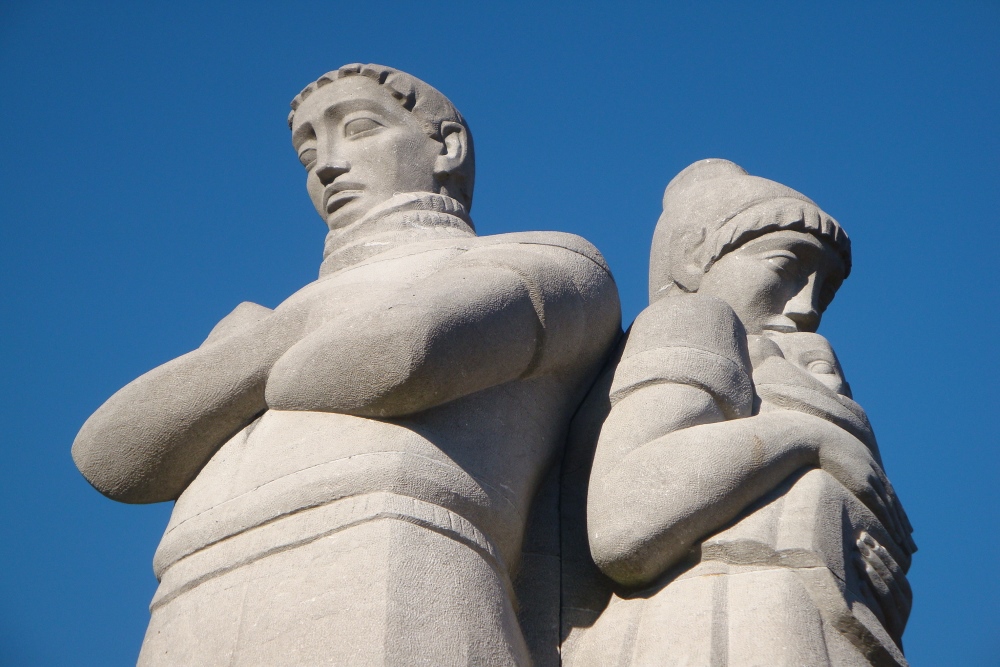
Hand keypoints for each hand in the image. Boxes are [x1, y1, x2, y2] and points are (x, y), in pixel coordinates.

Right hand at [795, 412, 915, 557]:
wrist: (819, 439)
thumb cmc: (820, 446)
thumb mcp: (832, 455)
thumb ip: (836, 465)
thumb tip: (830, 473)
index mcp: (868, 467)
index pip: (887, 493)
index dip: (895, 509)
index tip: (903, 524)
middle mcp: (874, 475)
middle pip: (894, 503)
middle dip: (903, 522)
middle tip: (911, 540)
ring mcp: (871, 480)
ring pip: (892, 509)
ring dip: (901, 527)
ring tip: (908, 544)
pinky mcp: (864, 486)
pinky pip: (882, 508)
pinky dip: (891, 522)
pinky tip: (897, 535)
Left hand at [855, 530, 912, 642]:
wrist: (884, 645)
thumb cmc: (880, 614)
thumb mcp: (883, 594)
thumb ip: (879, 576)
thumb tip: (865, 547)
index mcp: (905, 591)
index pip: (893, 565)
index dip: (880, 550)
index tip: (864, 536)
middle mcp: (905, 601)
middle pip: (890, 575)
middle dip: (873, 557)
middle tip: (858, 542)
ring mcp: (900, 614)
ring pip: (886, 589)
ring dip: (870, 572)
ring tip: (856, 558)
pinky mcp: (891, 626)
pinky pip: (881, 608)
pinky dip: (870, 595)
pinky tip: (859, 584)